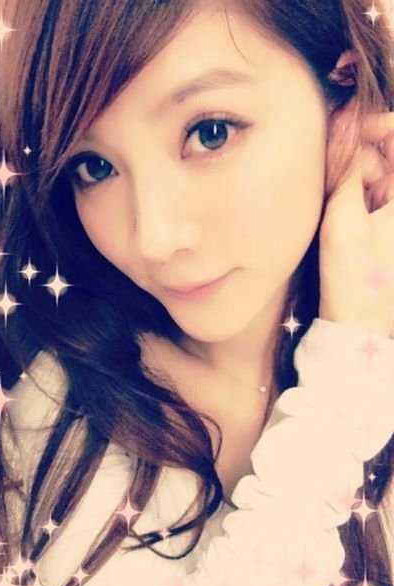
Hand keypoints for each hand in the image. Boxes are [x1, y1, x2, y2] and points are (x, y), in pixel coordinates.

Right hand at [319, 98, 393, 337]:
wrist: (360, 326)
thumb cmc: (355, 279)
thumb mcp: (344, 220)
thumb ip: (344, 169)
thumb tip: (343, 120)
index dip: (374, 124)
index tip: (346, 134)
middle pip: (385, 154)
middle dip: (358, 161)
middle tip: (337, 191)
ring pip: (374, 175)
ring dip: (352, 183)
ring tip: (339, 215)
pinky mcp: (386, 226)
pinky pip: (369, 196)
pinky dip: (353, 199)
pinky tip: (342, 221)